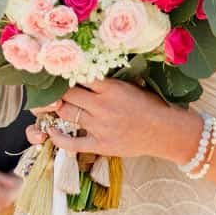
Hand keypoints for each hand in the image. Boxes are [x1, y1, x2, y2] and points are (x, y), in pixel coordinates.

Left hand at [25, 81, 201, 164]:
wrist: (166, 131)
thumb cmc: (151, 105)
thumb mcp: (131, 85)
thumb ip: (109, 80)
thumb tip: (87, 69)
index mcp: (111, 87)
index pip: (78, 77)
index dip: (64, 76)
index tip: (56, 74)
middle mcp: (102, 106)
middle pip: (67, 95)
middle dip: (56, 92)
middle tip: (49, 90)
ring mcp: (100, 127)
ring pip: (67, 114)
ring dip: (56, 109)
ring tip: (50, 105)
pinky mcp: (101, 145)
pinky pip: (72, 142)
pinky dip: (58, 136)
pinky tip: (51, 130)